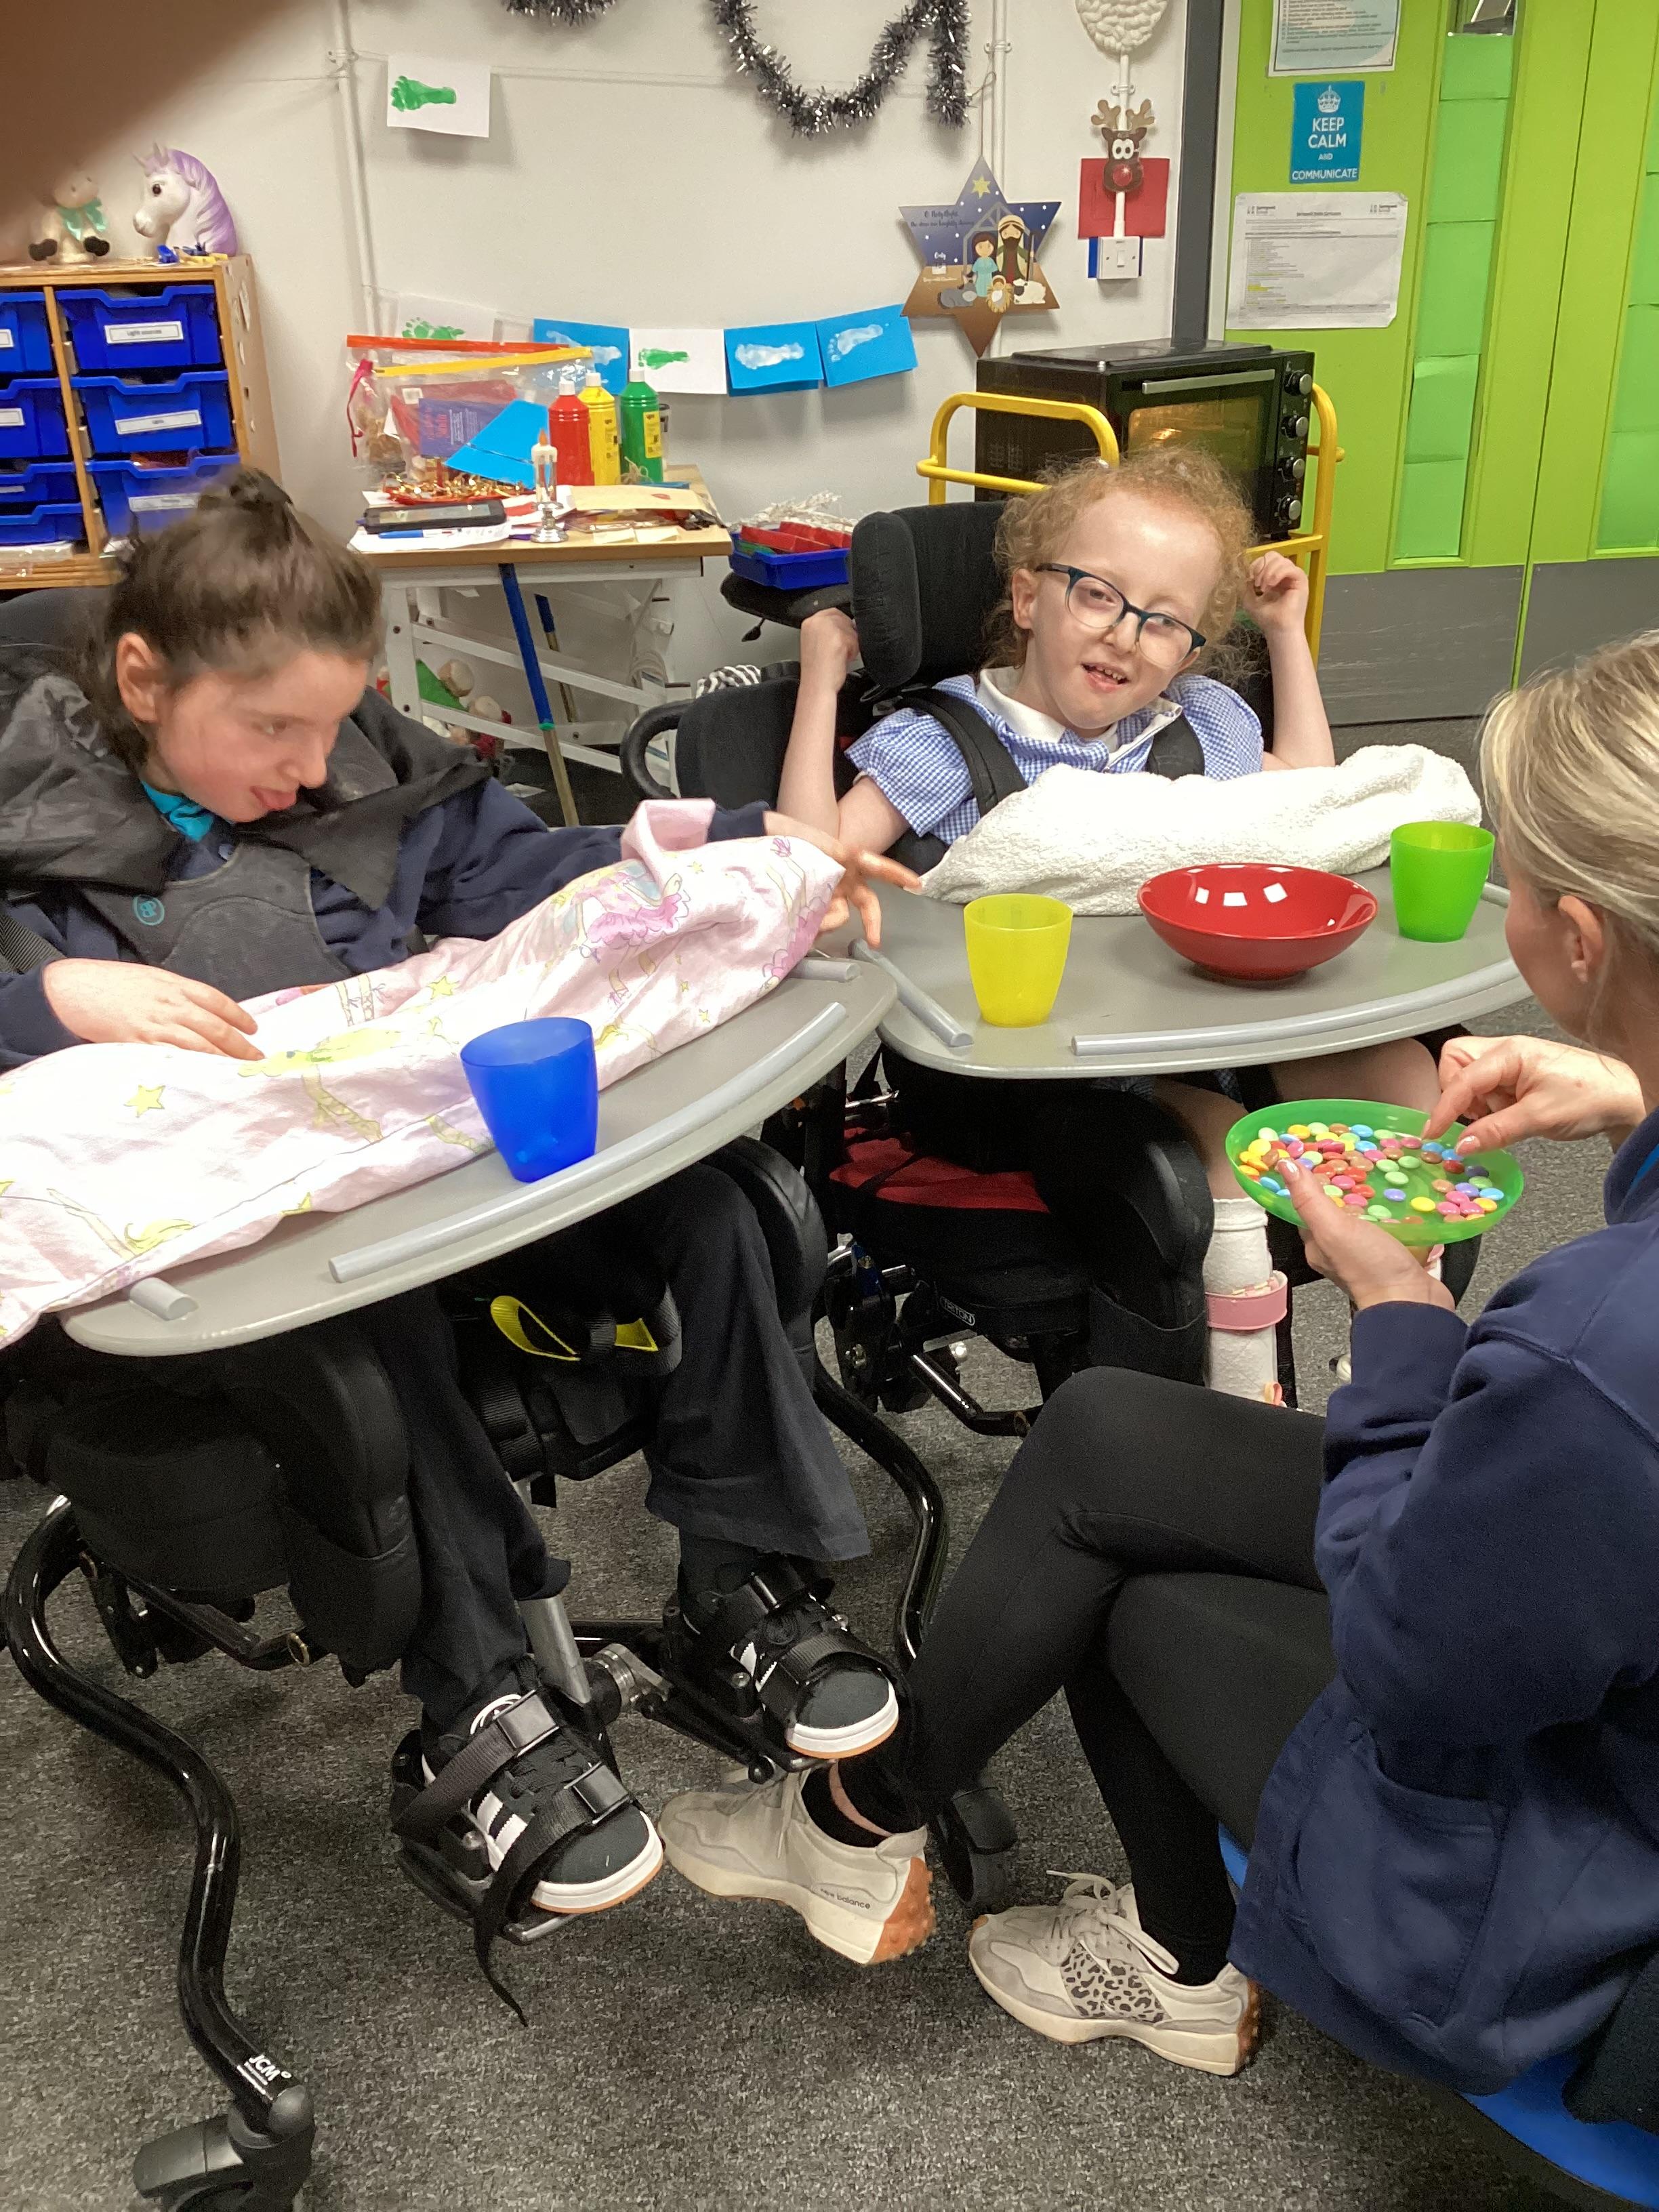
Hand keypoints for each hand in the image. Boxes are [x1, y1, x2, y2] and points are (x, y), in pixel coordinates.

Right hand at [43, 960, 261, 1060]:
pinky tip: (206, 1078)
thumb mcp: (150, 978)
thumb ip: (175, 992)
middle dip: (239, 1045)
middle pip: (215, 1027)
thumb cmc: (111, 983)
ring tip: (238, 1072)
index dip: (239, 1016)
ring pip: (199, 1045)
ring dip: (222, 1060)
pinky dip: (192, 1068)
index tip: (253, 1029)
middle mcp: (170, 1005)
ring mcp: (156, 1026)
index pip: (217, 1001)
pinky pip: (172, 1059)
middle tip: (256, 1059)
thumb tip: (201, 1010)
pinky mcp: (140, 1045)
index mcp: (174, 985)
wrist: (74, 989)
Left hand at [763, 812, 919, 948]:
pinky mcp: (810, 905)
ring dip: (827, 922)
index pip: (877, 866)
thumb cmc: (784, 837)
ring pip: (838, 916)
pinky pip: (818, 922)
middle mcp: (841, 879)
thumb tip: (836, 888)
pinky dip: (812, 927)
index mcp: (845, 858)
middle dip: (872, 921)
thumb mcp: (808, 843)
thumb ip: (826, 860)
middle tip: (874, 941)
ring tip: (806, 922)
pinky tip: (798, 927)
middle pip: (866, 902)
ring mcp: (827, 893)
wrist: (755, 842)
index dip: (896, 875)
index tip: (916, 885)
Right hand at [797, 607, 859, 691]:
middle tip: (841, 650)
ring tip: (840, 656)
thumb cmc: (817, 670)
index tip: (843, 636)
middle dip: (846, 634)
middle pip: (843, 619)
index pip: (832, 612)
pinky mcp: (839, 637)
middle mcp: (817, 622)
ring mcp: (828, 628)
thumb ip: (827, 630)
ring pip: (850, 629)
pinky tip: (843, 659)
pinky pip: (855, 639)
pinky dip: (853, 651)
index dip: (841, 624)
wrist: (816, 686)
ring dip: (850, 643)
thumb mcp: (816, 643)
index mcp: (809, 623)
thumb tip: (846, 625)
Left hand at [1245, 552, 1309, 638]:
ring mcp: (1294, 577)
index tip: (1250, 579)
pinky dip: (1277, 573)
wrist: (1278, 630)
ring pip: (1281, 560)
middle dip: (1261, 567)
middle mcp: (1285, 575)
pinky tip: (1271, 585)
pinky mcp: (1301, 580)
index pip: (1265, 560)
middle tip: (1257, 583)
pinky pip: (1290, 568)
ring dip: (1268, 572)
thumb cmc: (1266, 618)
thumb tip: (1247, 574)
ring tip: (1264, 588)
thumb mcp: (1249, 599)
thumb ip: (1246, 585)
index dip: (1255, 565)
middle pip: (1273, 555)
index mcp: (1274, 578)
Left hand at [1283, 1154, 1453, 1312]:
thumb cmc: (1369, 1269)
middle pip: (1338, 1208)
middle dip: (1346, 1184)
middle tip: (1356, 1156)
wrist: (1412, 1303)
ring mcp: (1369, 1251)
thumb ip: (1310, 1199)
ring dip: (1375, 1196)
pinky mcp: (1396, 1252)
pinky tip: (1407, 1196)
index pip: (1306, 1206)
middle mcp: (1341, 1248)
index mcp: (1318, 1243)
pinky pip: (1395, 1225)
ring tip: (1383, 1169)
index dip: (1308, 1181)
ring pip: (1368, 1216)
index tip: (1316, 1155)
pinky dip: (1399, 1211)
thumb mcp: (1332, 1228)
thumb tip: (1285, 1166)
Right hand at [1425, 1035, 1645, 1154]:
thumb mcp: (1540, 1118)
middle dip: (1455, 1092)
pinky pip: (1485, 1087)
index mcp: (1510, 1053)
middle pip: (1454, 1061)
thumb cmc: (1590, 1097)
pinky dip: (1487, 1104)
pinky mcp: (1514, 1075)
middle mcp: (1506, 1051)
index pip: (1461, 1078)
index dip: (1444, 1107)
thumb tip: (1461, 1144)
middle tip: (1476, 1116)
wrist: (1622, 1096)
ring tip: (1500, 1116)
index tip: (1434, 1132)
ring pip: (1466, 1075)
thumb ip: (1496, 1131)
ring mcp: (1509, 1062)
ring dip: (1473, 1100)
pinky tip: (1508, 1114)